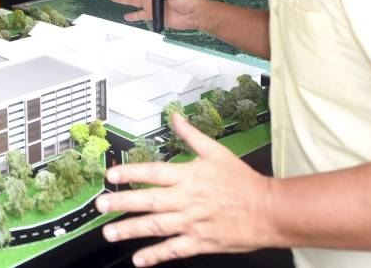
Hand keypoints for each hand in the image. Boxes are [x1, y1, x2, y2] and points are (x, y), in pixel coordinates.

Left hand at [96, 113, 273, 265]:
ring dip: (131, 230)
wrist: (271, 211)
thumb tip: (175, 117)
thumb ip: (191, 135)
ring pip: (156, 226)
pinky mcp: (200, 242)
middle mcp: (187, 199)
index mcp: (188, 176)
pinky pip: (173, 249)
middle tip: (100, 206)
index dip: (130, 173)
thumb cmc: (243, 183)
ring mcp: (192, 222)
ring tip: (110, 233)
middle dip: (122, 203)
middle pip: (148, 200)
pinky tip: (138, 259)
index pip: (153, 172)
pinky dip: (155, 255)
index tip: (110, 175)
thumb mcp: (216, 152)